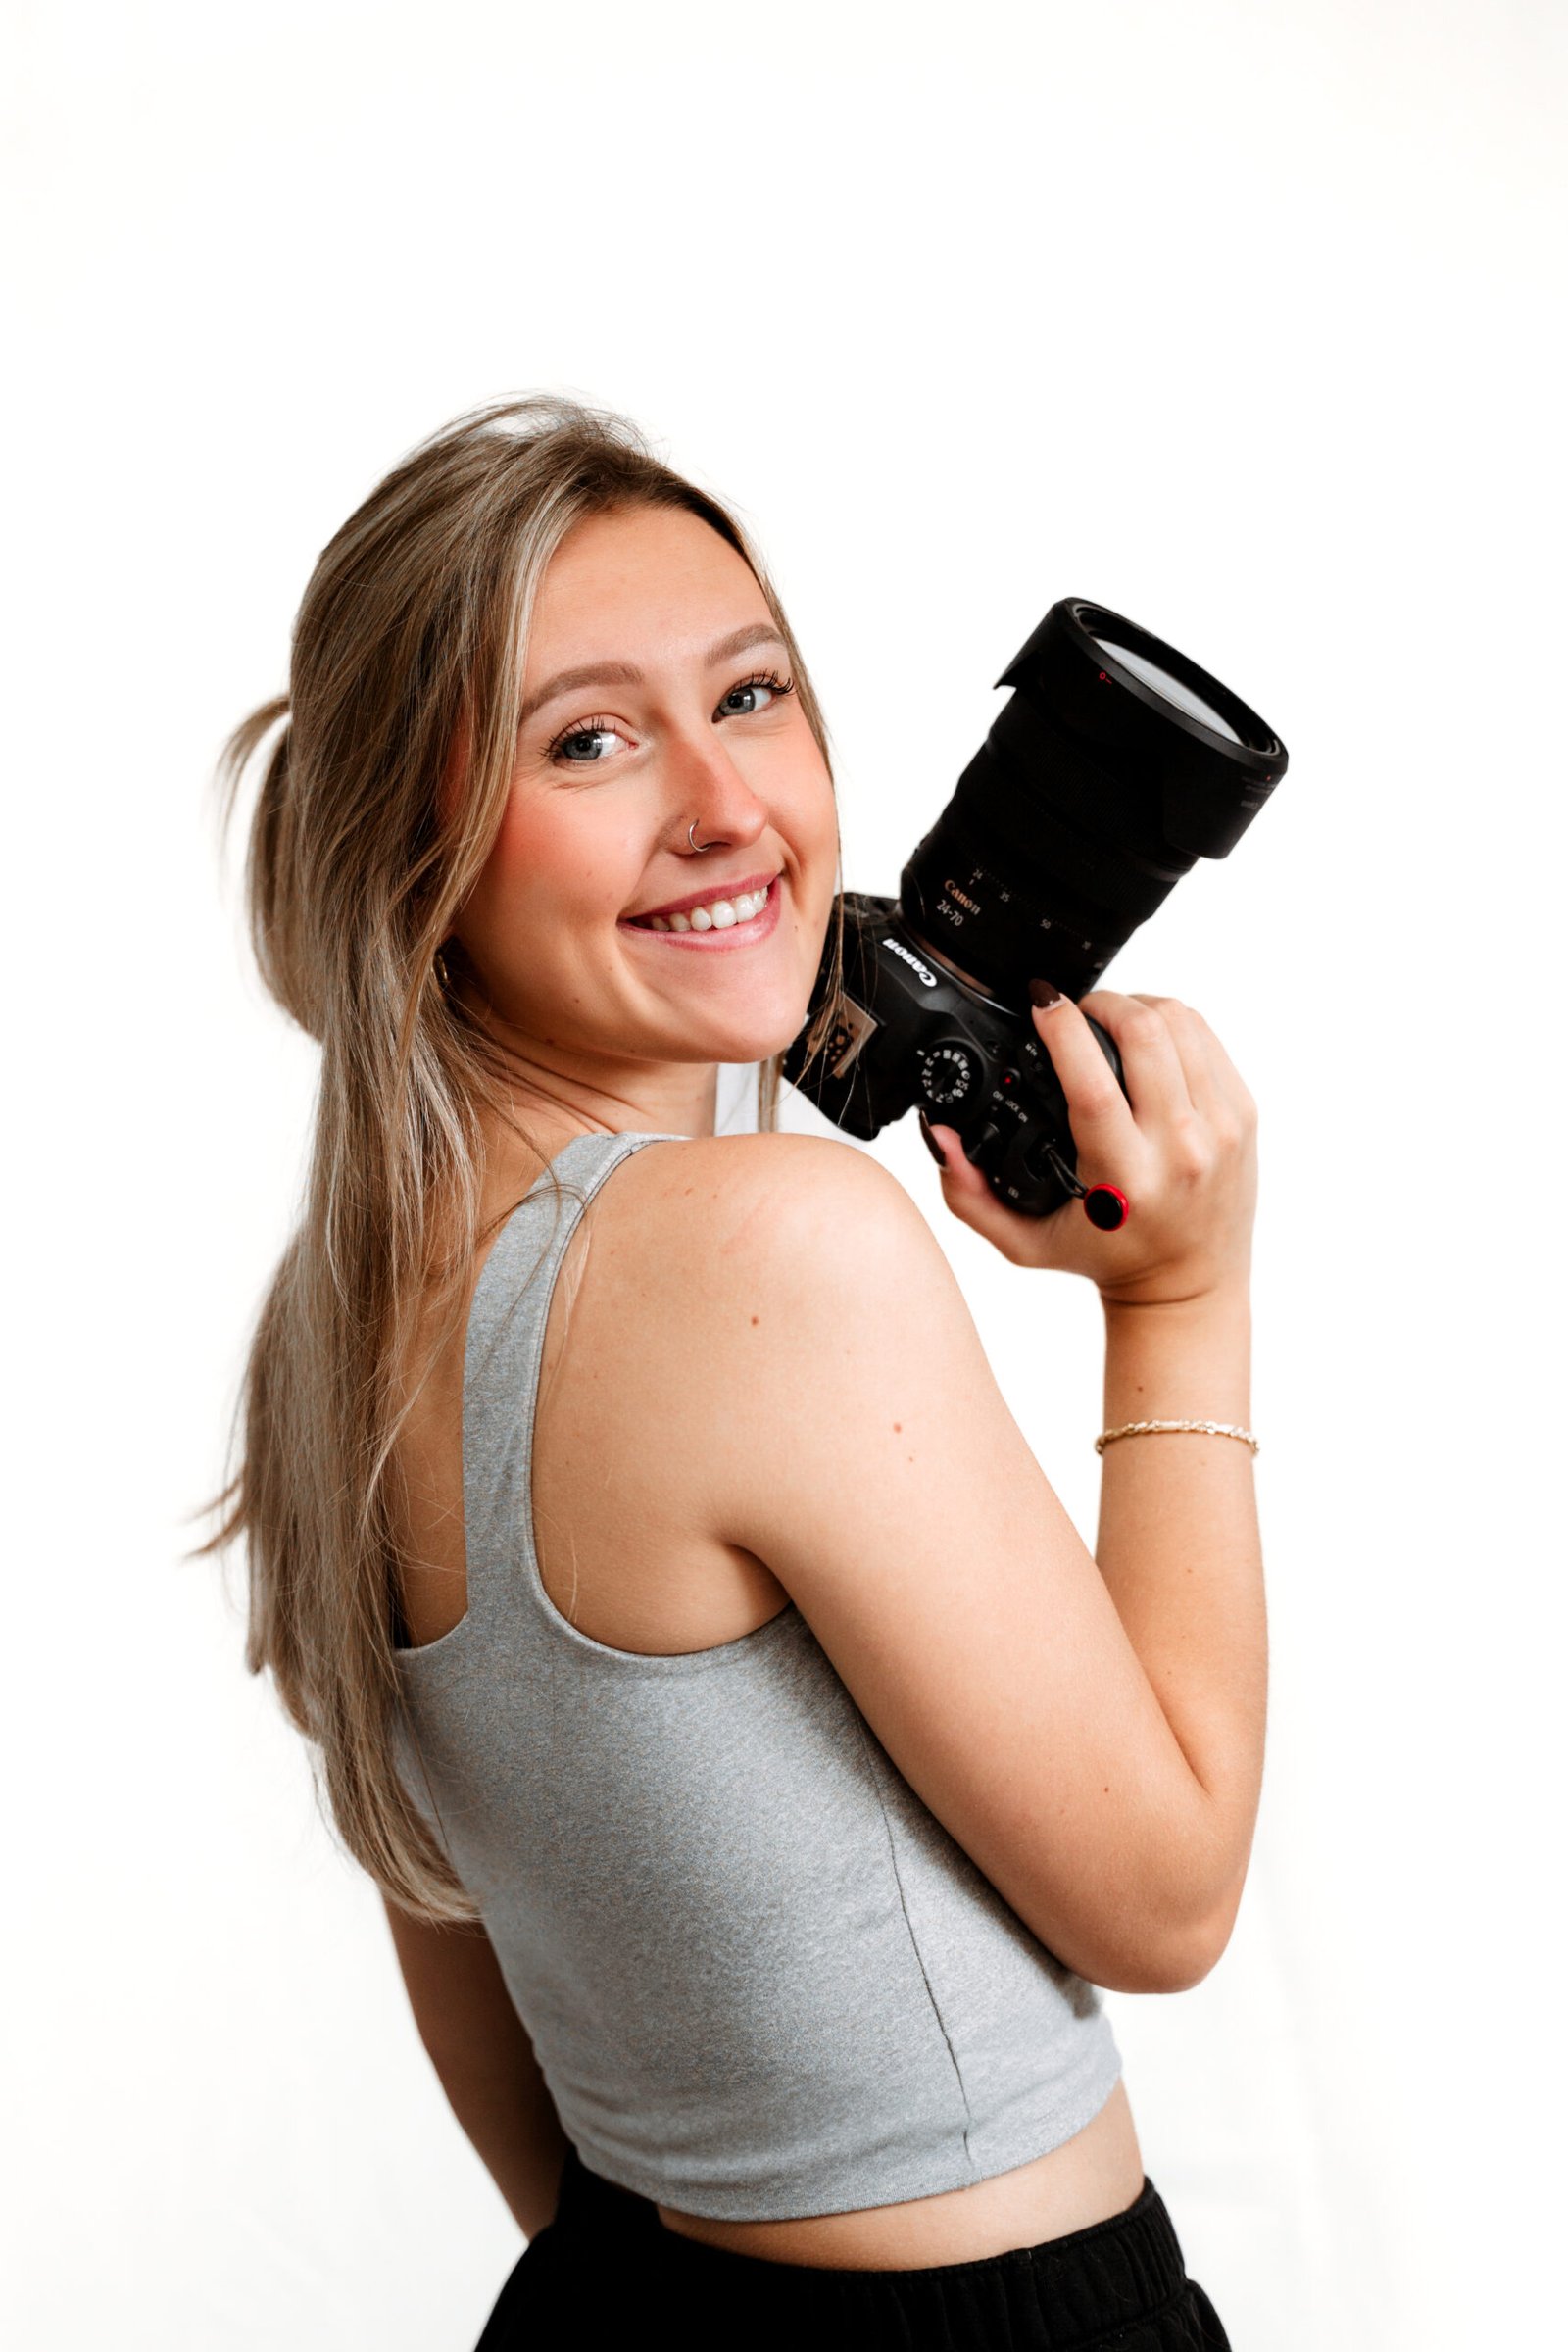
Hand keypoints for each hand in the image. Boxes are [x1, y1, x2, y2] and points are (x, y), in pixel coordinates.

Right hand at [920, 988, 1258, 1305]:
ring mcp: (1219, 1128)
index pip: (1094, 1082)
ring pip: (1180, 1023)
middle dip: (1101, 1002)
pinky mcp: (1243, 1114)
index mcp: (1123, 1175)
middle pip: (1144, 1033)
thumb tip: (940, 1136)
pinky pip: (1207, 1038)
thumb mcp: (1024, 1241)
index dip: (1063, 1029)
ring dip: (1137, 1006)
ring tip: (1109, 1021)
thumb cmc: (1105, 1257)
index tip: (1041, 1004)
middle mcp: (1179, 1148)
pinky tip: (1149, 1041)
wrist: (1189, 1285)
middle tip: (1075, 1011)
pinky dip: (1172, 1025)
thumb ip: (969, 1194)